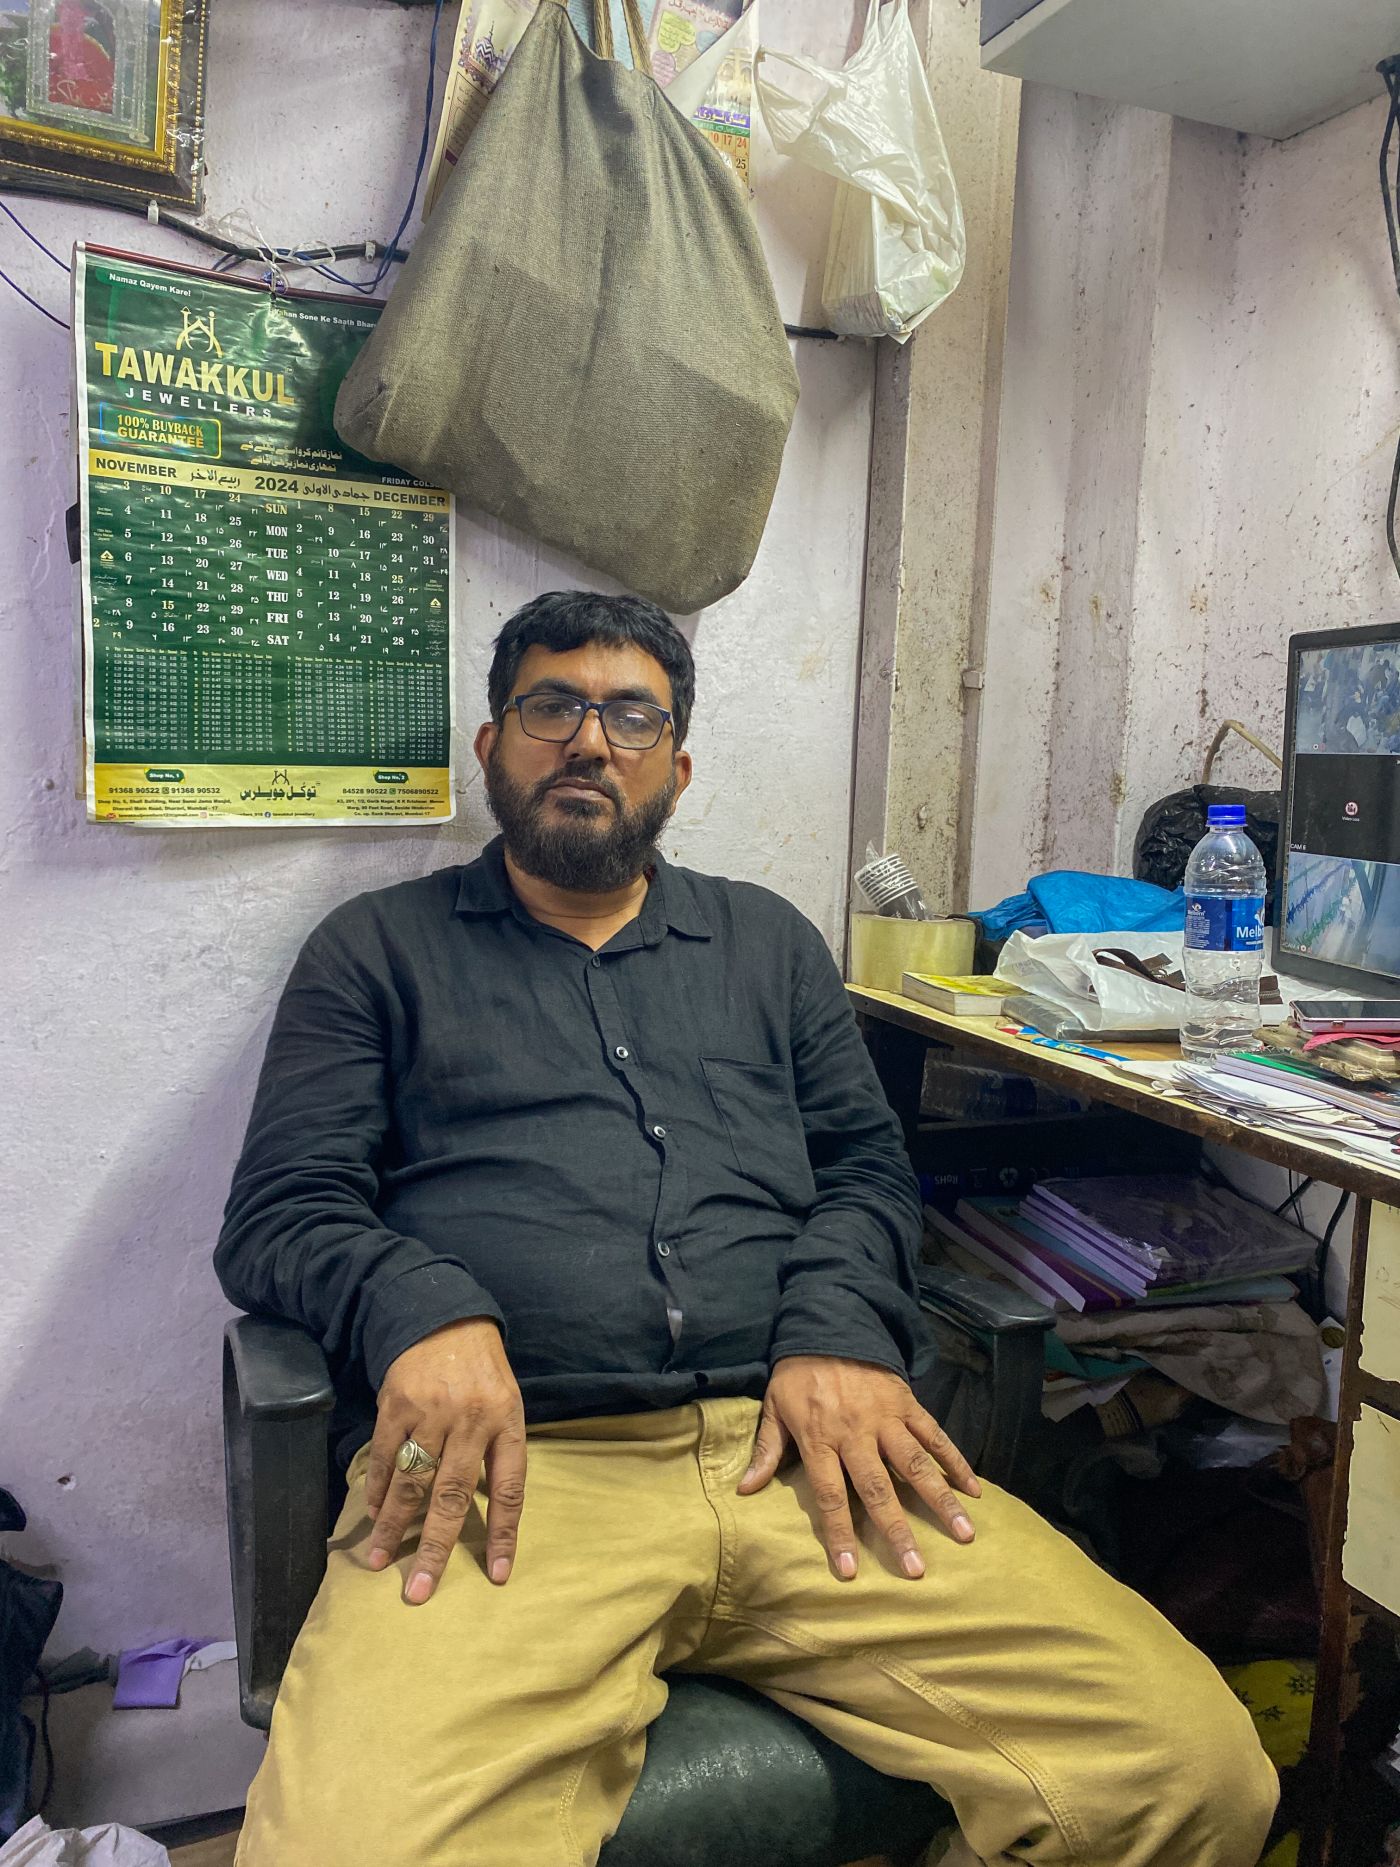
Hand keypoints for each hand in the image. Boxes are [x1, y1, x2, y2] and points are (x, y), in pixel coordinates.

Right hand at [365, 1317, 525, 1604]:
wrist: (445, 1318)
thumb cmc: (482, 1373)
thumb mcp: (507, 1406)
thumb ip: (497, 1454)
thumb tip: (484, 1513)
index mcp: (507, 1423)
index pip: (511, 1488)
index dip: (505, 1533)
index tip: (499, 1576)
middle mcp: (472, 1420)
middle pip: (452, 1494)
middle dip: (434, 1545)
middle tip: (419, 1589)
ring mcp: (431, 1411)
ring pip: (412, 1480)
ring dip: (393, 1525)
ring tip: (378, 1559)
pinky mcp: (396, 1403)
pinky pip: (386, 1455)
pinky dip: (379, 1488)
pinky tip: (373, 1513)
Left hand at [737, 1356, 979, 1579]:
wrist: (827, 1324)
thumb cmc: (797, 1374)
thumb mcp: (774, 1408)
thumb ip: (765, 1450)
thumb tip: (744, 1491)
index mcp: (820, 1438)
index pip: (830, 1495)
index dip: (839, 1533)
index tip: (849, 1571)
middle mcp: (855, 1432)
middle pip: (878, 1488)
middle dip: (897, 1530)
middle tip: (916, 1569)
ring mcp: (886, 1418)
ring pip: (915, 1464)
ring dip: (941, 1500)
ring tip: (964, 1534)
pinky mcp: (907, 1403)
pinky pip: (934, 1435)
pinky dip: (955, 1460)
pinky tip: (974, 1489)